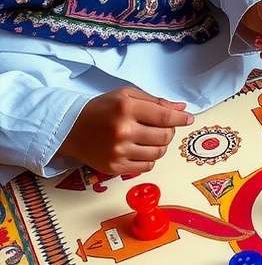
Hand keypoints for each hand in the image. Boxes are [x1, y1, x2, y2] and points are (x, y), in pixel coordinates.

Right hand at [58, 87, 192, 174]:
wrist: (70, 129)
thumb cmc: (101, 109)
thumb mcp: (125, 96)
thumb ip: (155, 101)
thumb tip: (181, 109)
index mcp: (125, 108)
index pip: (164, 117)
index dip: (180, 119)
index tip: (188, 119)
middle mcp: (123, 130)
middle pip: (165, 137)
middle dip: (169, 131)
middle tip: (162, 127)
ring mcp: (119, 151)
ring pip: (159, 153)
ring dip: (160, 145)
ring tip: (150, 138)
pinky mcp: (116, 167)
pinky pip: (148, 166)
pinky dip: (149, 158)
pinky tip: (140, 149)